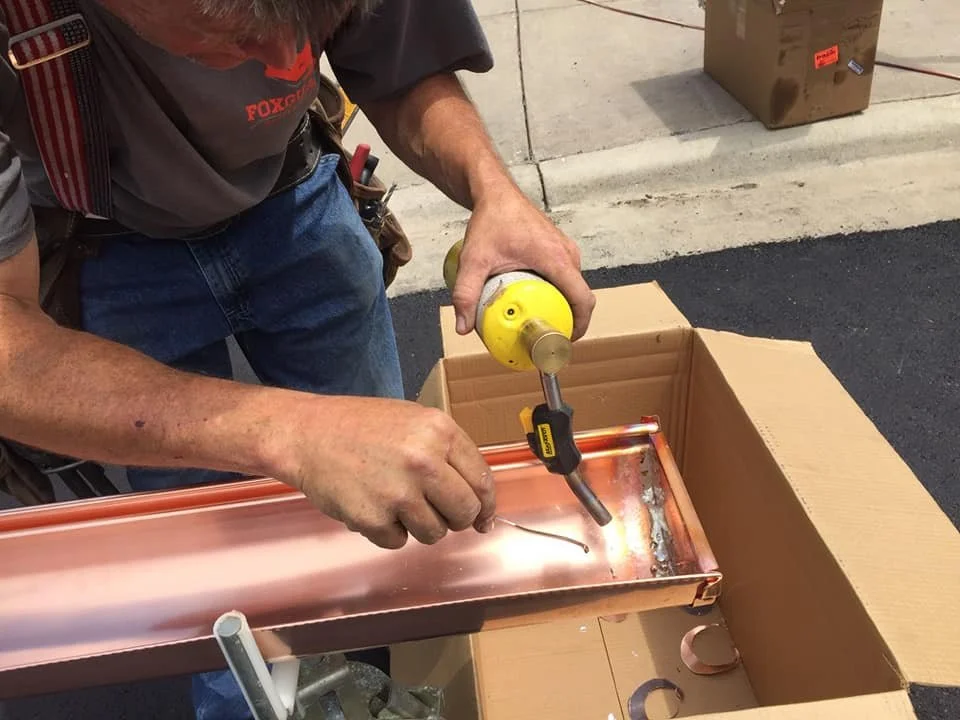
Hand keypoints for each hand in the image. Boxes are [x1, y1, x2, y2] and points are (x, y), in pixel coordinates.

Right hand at [283, 395, 496, 549]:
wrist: (307, 434)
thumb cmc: (361, 426)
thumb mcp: (414, 422)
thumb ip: (448, 455)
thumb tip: (480, 503)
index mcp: (439, 431)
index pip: (482, 480)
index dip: (486, 505)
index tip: (483, 517)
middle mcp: (423, 461)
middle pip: (464, 512)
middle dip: (455, 518)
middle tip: (437, 511)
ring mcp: (398, 492)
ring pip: (434, 533)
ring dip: (420, 525)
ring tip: (396, 501)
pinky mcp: (372, 518)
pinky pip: (398, 542)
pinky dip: (388, 531)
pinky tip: (372, 504)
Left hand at [451, 184, 595, 340]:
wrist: (495, 192)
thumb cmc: (491, 220)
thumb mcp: (475, 259)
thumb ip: (467, 293)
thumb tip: (463, 327)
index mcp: (557, 260)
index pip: (583, 300)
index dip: (580, 326)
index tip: (564, 342)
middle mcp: (568, 255)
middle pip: (579, 297)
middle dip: (566, 320)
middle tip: (544, 337)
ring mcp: (566, 250)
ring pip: (572, 287)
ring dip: (561, 306)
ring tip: (539, 322)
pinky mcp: (560, 248)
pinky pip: (565, 277)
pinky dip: (556, 292)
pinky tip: (535, 301)